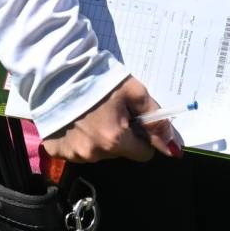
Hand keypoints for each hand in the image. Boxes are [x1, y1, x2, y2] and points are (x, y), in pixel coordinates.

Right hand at [39, 76, 181, 163]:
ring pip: (99, 153)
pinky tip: (76, 121)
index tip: (135, 121)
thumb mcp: (135, 92)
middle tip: (112, 112)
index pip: (144, 154)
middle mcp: (94, 154)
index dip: (143, 137)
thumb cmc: (99, 80)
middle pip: (121, 153)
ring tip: (92, 114)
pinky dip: (80, 139)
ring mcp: (73, 155)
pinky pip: (77, 152)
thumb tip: (172, 147)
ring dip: (100, 139)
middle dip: (122, 136)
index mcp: (115, 141)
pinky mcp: (56, 152)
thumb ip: (155, 120)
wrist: (57, 75)